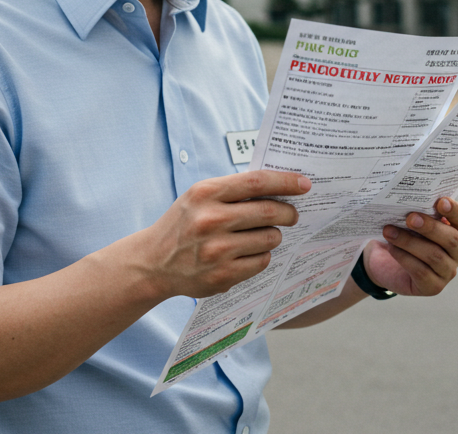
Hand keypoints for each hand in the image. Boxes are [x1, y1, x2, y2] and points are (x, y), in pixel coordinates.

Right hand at [138, 170, 308, 298]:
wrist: (153, 262)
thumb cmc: (183, 224)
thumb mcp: (199, 197)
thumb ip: (233, 190)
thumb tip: (279, 186)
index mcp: (206, 193)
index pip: (257, 182)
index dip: (285, 182)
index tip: (304, 184)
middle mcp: (210, 220)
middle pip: (269, 211)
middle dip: (288, 212)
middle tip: (292, 214)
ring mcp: (217, 250)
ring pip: (269, 239)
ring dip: (274, 236)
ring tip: (264, 235)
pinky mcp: (222, 275)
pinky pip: (261, 262)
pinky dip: (262, 256)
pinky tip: (250, 252)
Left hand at [363, 197, 457, 296]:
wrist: (386, 262)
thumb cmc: (404, 234)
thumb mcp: (411, 221)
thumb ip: (418, 211)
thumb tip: (409, 202)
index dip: (454, 210)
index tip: (440, 201)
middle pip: (452, 239)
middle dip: (431, 227)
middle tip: (410, 218)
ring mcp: (448, 271)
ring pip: (434, 255)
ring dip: (409, 242)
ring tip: (389, 231)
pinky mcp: (434, 287)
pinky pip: (421, 271)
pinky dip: (404, 257)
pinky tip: (392, 247)